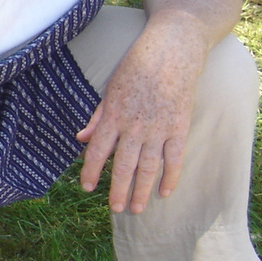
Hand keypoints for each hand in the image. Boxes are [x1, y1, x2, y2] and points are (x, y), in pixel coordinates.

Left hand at [77, 17, 208, 212]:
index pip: (97, 150)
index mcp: (113, 115)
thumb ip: (98, 117)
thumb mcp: (110, 89)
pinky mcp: (179, 127)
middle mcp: (134, 126)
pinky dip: (170, 177)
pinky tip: (164, 193)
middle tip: (113, 209)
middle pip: (122, 165)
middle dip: (117, 190)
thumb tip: (82, 139)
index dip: (90, 171)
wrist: (172, 51)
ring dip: (141, 191)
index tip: (85, 187)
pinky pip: (175, 159)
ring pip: (148, 167)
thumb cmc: (136, 68)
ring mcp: (158, 128)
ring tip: (135, 209)